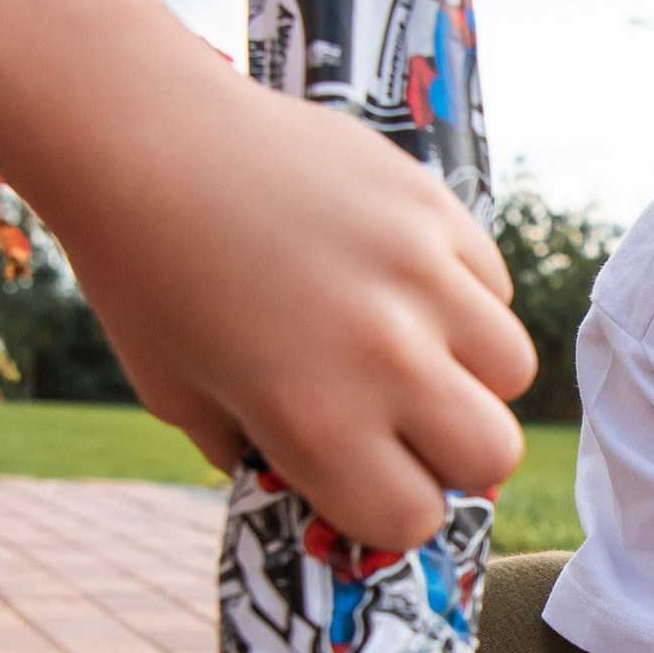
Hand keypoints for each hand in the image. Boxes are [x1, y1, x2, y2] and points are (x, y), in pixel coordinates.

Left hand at [46, 68, 534, 549]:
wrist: (143, 135)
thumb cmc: (143, 275)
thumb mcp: (178, 397)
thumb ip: (256, 455)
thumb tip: (317, 485)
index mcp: (315, 418)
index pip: (412, 517)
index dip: (388, 508)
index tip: (362, 478)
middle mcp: (385, 354)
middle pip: (492, 454)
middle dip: (449, 453)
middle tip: (402, 420)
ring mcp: (422, 276)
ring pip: (511, 371)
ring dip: (469, 374)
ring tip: (412, 344)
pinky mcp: (436, 209)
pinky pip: (493, 287)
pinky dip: (463, 299)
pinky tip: (399, 278)